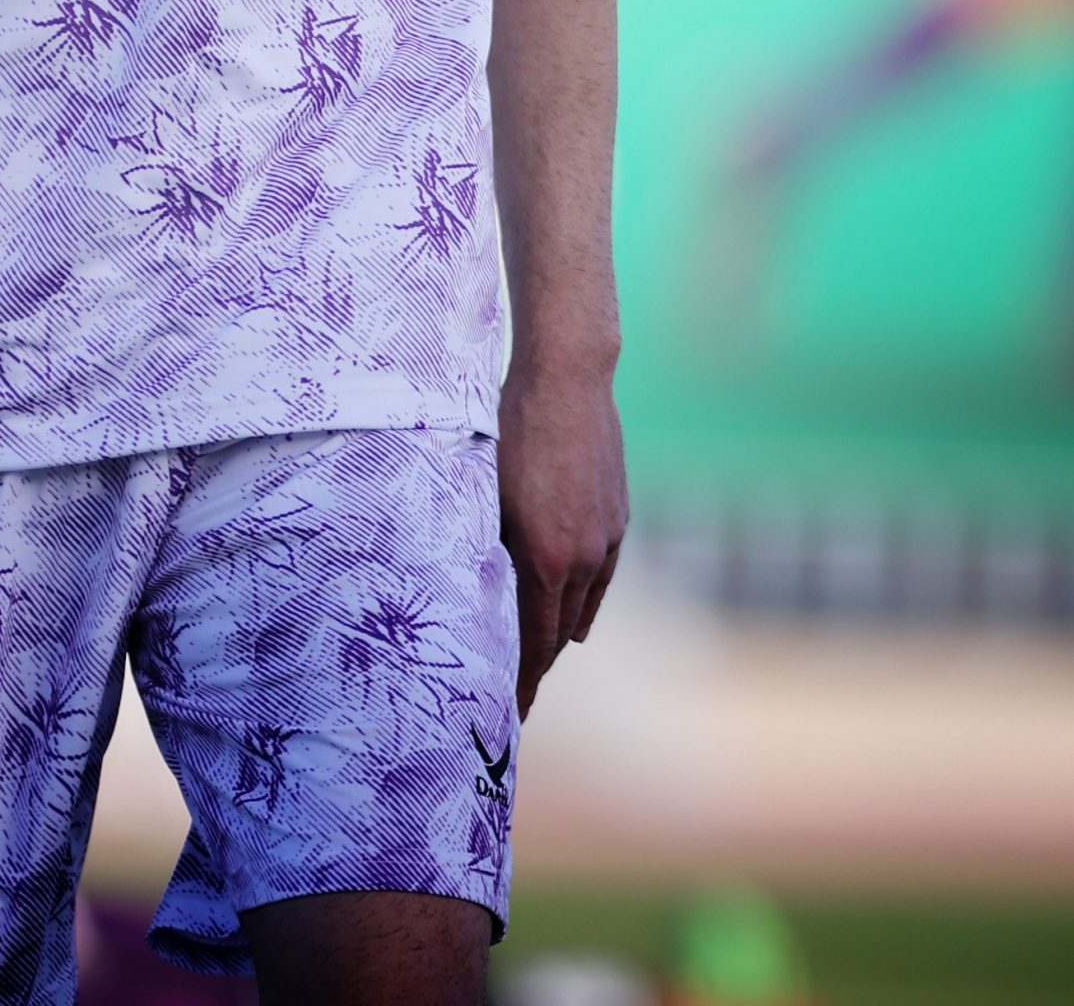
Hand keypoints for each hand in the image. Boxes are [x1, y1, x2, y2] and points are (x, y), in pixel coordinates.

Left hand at [495, 359, 627, 713]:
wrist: (567, 378)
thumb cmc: (510, 429)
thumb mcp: (484, 492)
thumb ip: (487, 547)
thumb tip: (477, 594)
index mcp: (546, 558)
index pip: (533, 643)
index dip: (521, 684)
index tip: (509, 717)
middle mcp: (583, 558)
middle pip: (559, 632)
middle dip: (536, 666)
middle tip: (514, 696)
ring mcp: (606, 537)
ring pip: (583, 606)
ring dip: (559, 634)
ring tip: (538, 662)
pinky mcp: (619, 516)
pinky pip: (601, 577)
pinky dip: (585, 602)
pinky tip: (578, 618)